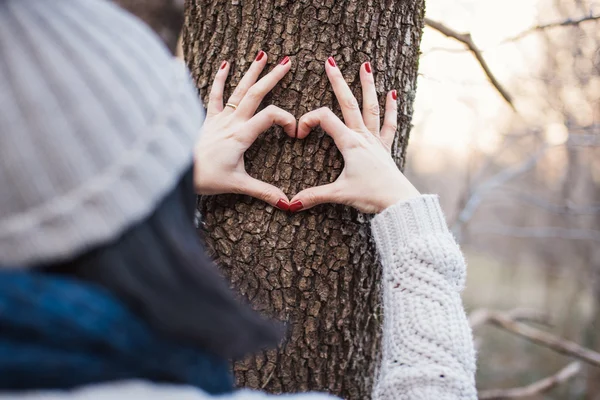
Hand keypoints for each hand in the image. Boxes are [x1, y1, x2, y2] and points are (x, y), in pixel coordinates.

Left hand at [194, 52, 295, 209]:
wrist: (176, 171)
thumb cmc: (205, 178)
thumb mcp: (238, 185)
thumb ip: (264, 192)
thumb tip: (287, 203)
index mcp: (242, 135)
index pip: (271, 116)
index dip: (287, 119)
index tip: (294, 133)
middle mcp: (232, 121)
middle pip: (256, 93)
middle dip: (273, 77)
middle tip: (287, 62)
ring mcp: (219, 118)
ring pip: (238, 90)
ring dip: (251, 71)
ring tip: (263, 54)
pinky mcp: (208, 119)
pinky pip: (214, 95)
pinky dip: (219, 79)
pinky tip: (225, 64)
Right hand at [290, 58, 419, 213]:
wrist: (398, 202)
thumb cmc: (371, 195)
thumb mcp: (339, 194)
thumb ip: (314, 196)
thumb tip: (291, 203)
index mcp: (350, 143)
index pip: (325, 119)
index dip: (308, 120)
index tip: (299, 134)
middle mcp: (363, 136)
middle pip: (349, 103)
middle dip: (337, 82)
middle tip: (330, 62)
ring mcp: (375, 140)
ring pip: (370, 107)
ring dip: (367, 86)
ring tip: (365, 66)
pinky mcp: (384, 148)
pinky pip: (388, 124)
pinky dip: (391, 109)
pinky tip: (393, 94)